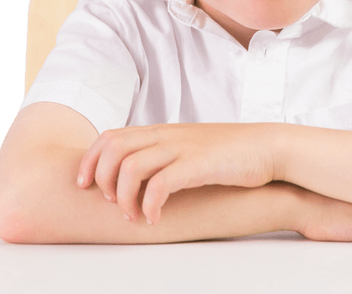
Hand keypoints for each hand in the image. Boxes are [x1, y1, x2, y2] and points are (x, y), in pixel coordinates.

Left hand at [76, 123, 279, 224]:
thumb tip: (137, 174)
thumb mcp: (188, 148)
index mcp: (161, 131)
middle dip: (100, 179)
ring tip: (133, 216)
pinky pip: (161, 184)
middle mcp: (166, 135)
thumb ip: (163, 155)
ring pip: (131, 167)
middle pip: (113, 149)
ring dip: (124, 196)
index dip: (89, 161)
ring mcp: (182, 148)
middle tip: (109, 203)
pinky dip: (150, 204)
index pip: (110, 137)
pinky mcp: (198, 164)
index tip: (84, 184)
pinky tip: (155, 219)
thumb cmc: (229, 153)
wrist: (267, 147)